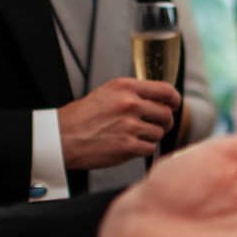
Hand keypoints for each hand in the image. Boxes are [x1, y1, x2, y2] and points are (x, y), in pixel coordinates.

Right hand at [58, 78, 182, 170]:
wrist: (62, 137)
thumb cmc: (81, 117)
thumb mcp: (107, 93)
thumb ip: (131, 94)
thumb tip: (156, 100)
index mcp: (126, 87)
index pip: (165, 90)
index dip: (174, 100)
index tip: (174, 106)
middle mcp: (130, 104)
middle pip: (166, 114)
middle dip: (164, 123)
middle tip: (154, 127)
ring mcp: (130, 125)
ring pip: (159, 133)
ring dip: (151, 137)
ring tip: (134, 137)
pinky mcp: (127, 146)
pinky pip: (149, 148)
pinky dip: (143, 150)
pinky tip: (129, 146)